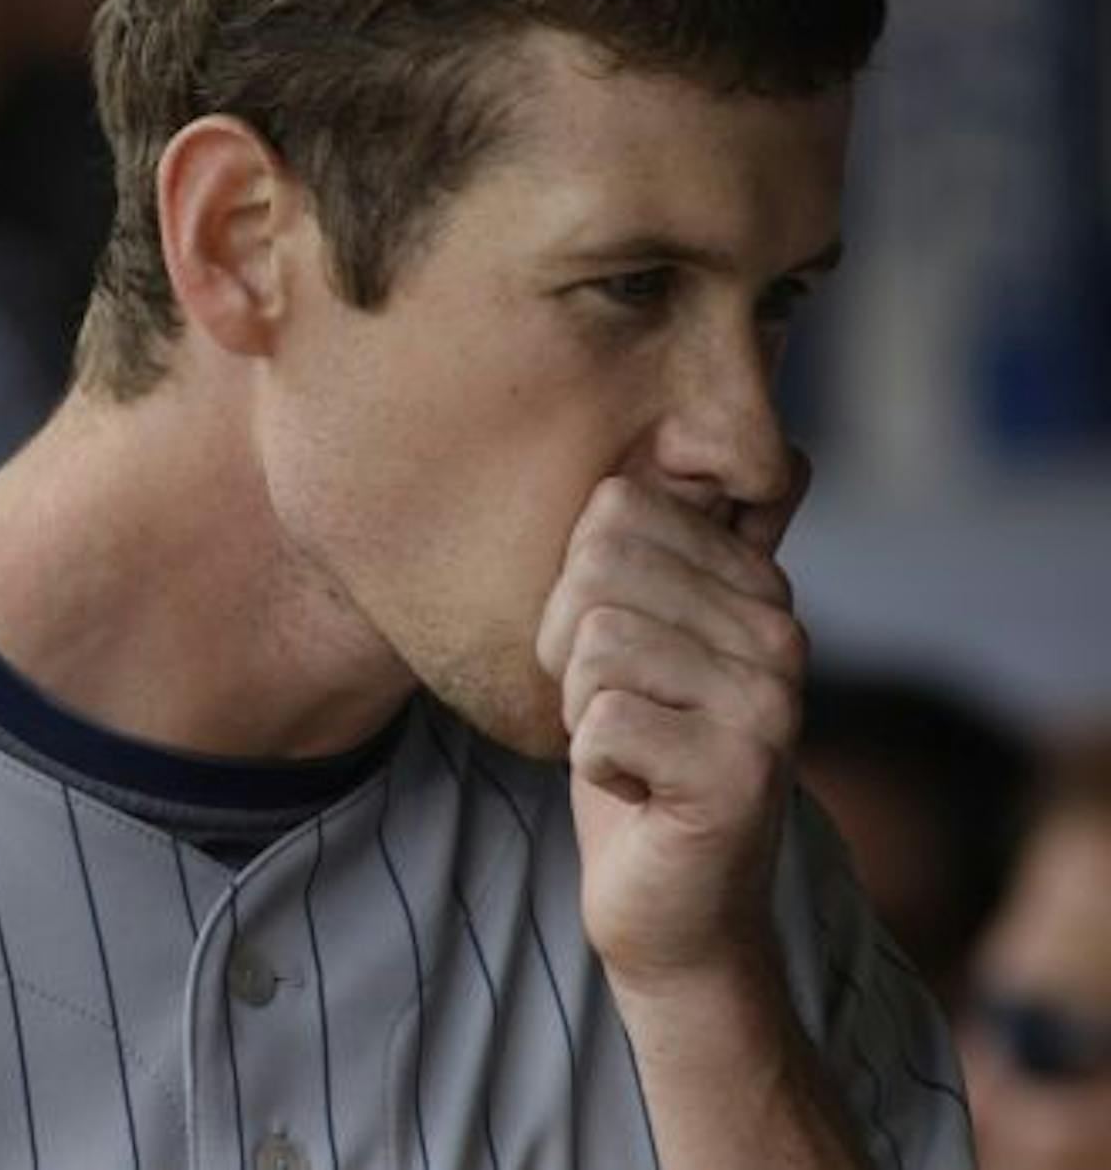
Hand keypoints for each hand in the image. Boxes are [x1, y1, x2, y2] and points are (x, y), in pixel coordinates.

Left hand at [536, 464, 809, 995]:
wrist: (671, 906)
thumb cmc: (634, 760)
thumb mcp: (630, 637)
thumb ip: (638, 549)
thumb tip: (647, 441)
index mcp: (755, 582)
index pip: (615, 508)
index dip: (572, 586)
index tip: (611, 653)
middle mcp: (781, 630)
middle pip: (596, 567)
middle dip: (566, 648)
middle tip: (611, 709)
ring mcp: (770, 700)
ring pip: (593, 645)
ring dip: (580, 710)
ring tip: (630, 747)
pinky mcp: (740, 771)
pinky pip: (600, 724)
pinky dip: (594, 764)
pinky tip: (640, 791)